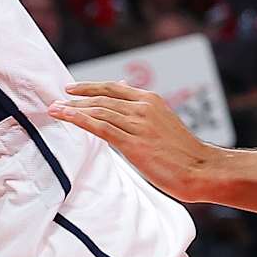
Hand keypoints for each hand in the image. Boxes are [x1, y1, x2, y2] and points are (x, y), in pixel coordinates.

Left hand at [48, 82, 218, 201]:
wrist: (202, 169)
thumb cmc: (183, 152)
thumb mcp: (164, 123)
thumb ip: (143, 113)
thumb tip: (127, 104)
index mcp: (151, 100)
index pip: (114, 88)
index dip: (90, 86)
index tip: (71, 89)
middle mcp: (143, 107)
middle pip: (102, 98)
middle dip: (76, 99)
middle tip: (55, 102)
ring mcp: (138, 124)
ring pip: (98, 110)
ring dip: (72, 109)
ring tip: (54, 111)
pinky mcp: (133, 143)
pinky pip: (100, 127)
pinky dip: (79, 119)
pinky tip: (65, 117)